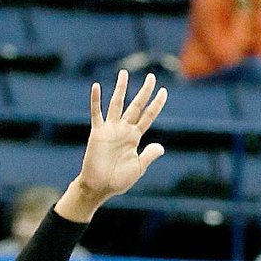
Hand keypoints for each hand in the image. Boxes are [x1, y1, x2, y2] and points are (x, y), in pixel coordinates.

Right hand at [77, 71, 165, 204]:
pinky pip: (96, 114)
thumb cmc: (118, 180)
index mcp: (135, 137)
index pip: (148, 116)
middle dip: (144, 92)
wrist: (99, 187)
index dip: (156, 104)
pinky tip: (96, 87)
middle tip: (152, 76)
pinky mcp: (97, 132)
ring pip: (117, 104)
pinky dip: (96, 100)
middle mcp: (124, 129)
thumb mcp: (138, 167)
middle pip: (136, 106)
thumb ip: (149, 155)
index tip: (164, 91)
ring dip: (120, 89)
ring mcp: (110, 129)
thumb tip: (161, 147)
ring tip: (124, 73)